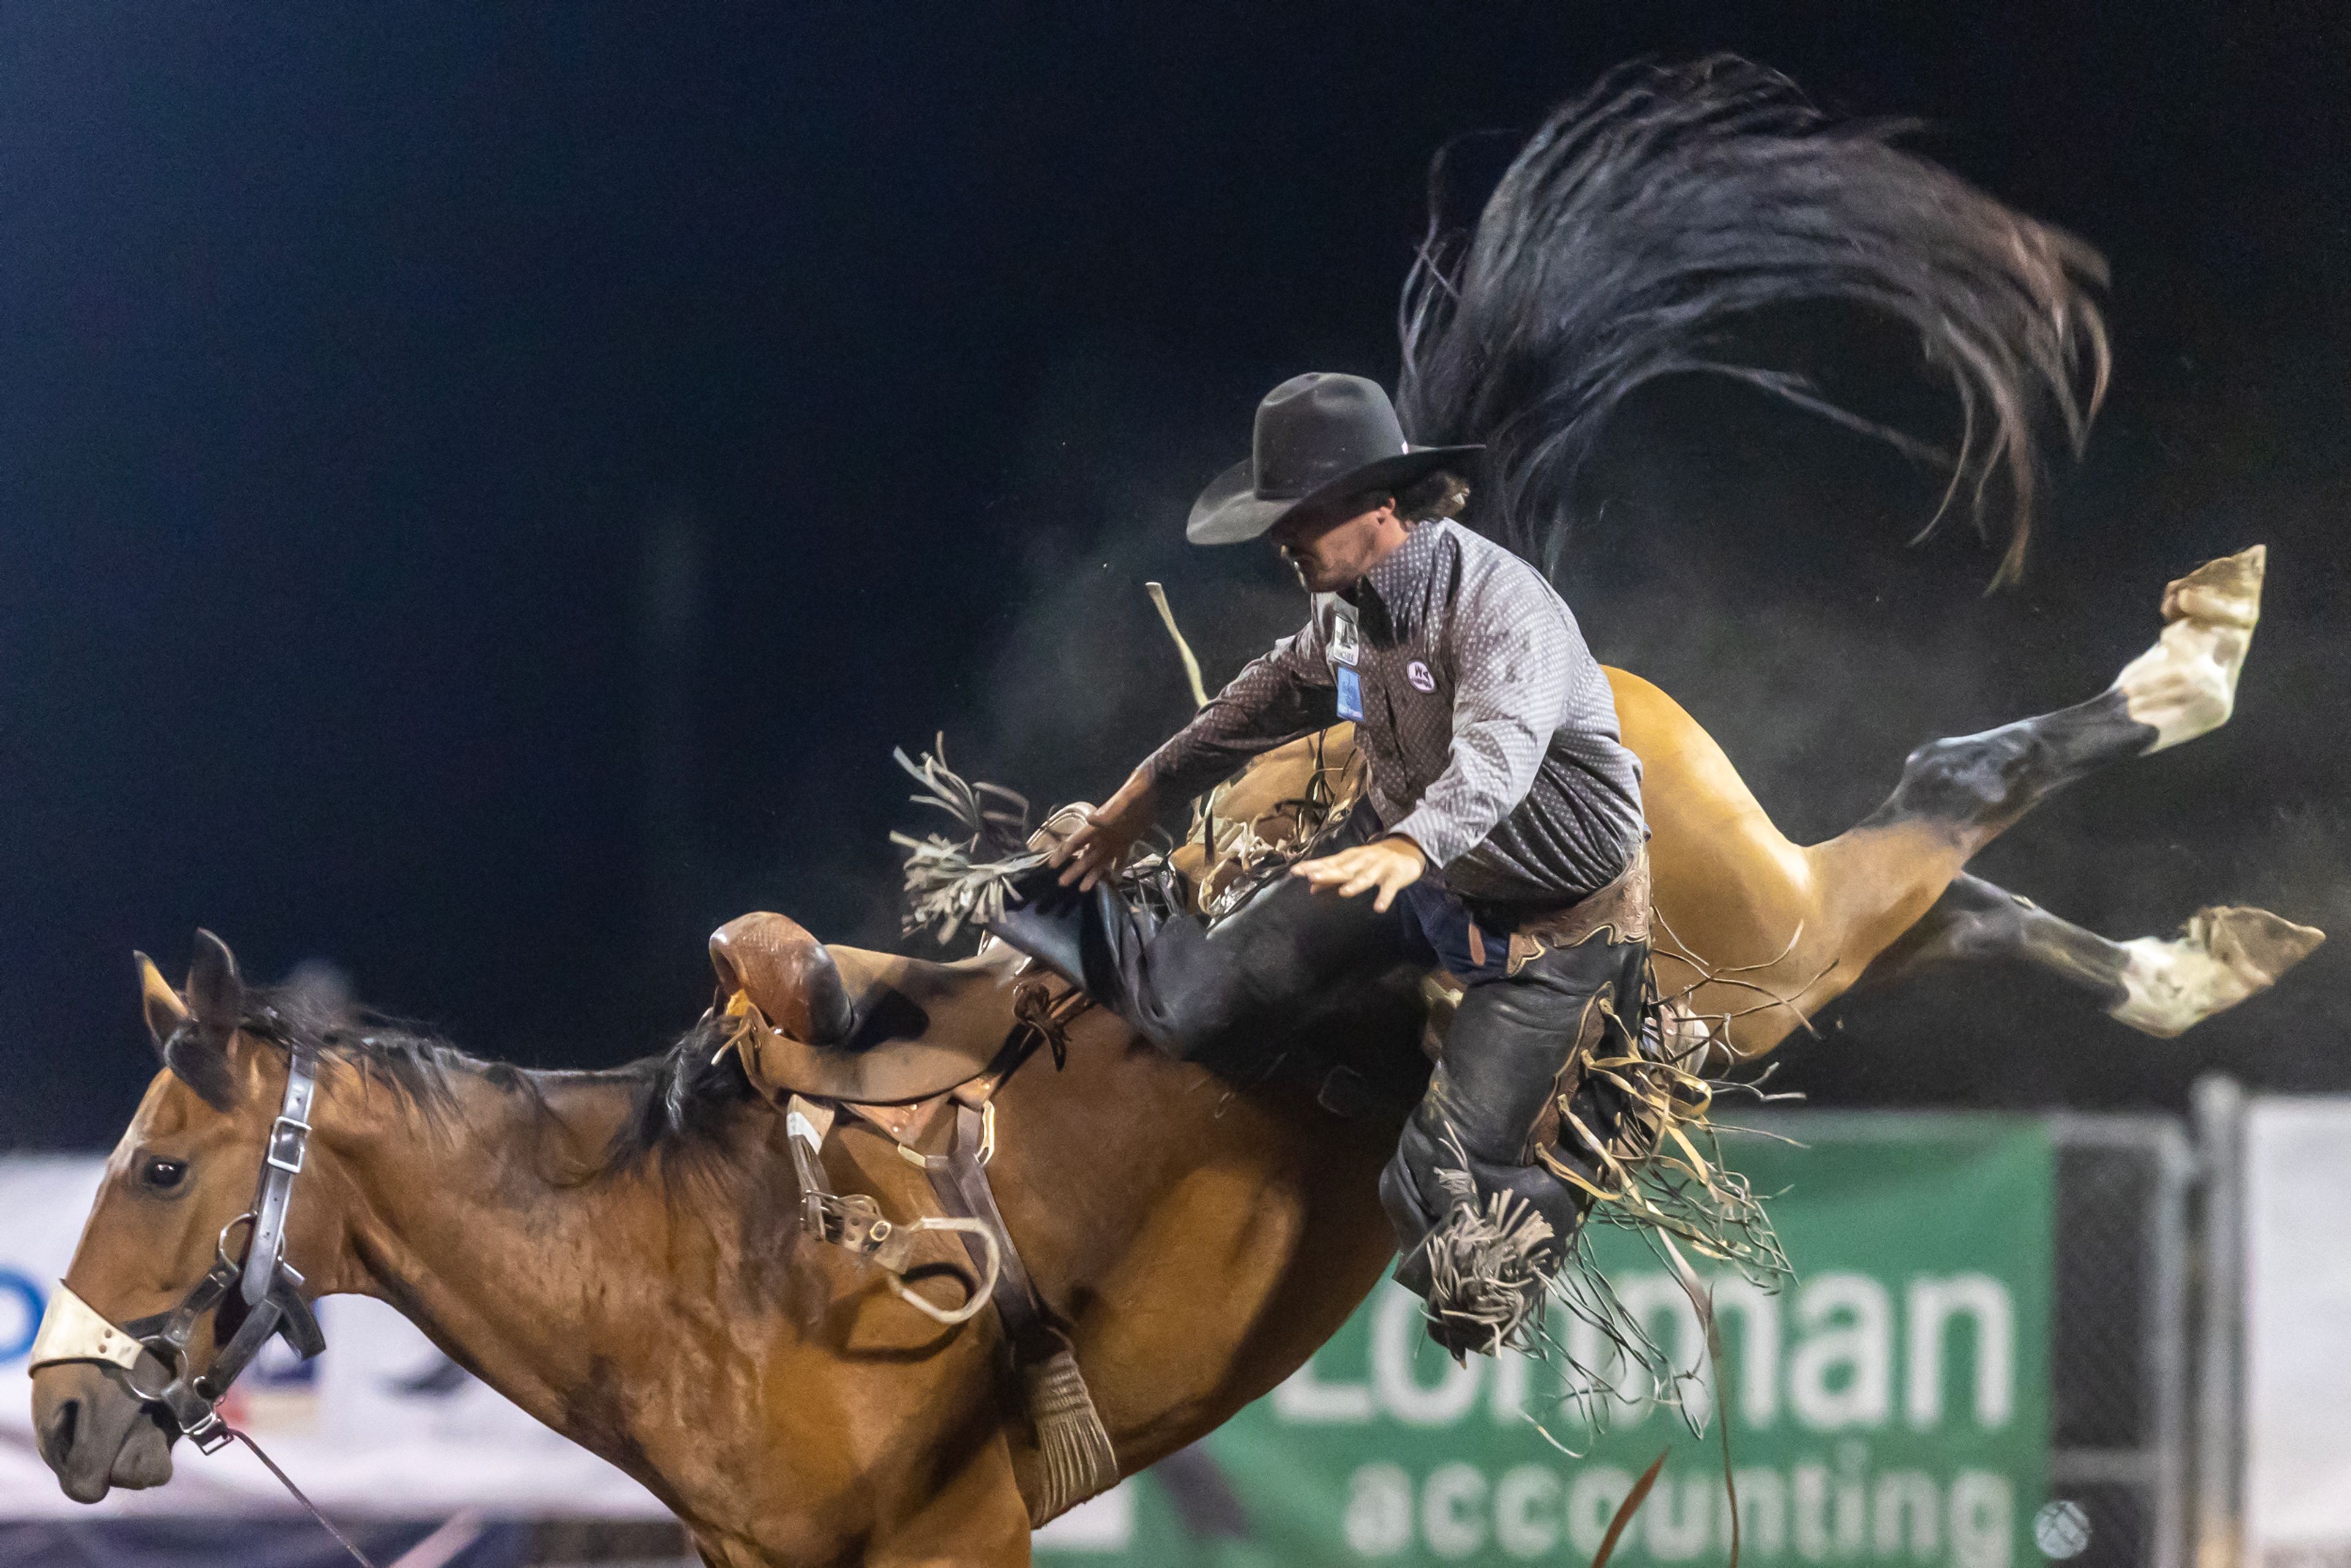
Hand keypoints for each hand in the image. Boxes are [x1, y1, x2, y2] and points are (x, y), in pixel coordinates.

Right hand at [1050, 770, 1160, 890]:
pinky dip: (1117, 868)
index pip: (1077, 840)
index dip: (1064, 852)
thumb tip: (1091, 820)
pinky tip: (1113, 880)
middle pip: (1086, 855)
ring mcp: (1116, 839)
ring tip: (1083, 888)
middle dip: (1075, 868)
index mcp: (1098, 825)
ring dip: (1093, 874)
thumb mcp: (1126, 799)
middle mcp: (1104, 834)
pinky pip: (1121, 858)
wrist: (1157, 787)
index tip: (1052, 864)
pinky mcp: (1129, 840)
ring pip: (1101, 860)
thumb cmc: (1139, 791)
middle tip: (1062, 883)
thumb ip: (1110, 811)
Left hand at [1289, 835, 1426, 911]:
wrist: (1407, 848)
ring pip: (1366, 877)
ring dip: (1355, 884)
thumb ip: (1332, 876)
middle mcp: (1362, 861)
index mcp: (1350, 859)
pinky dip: (1384, 897)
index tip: (1295, 871)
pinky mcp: (1395, 876)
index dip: (1313, 867)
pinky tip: (1379, 907)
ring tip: (1344, 892)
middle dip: (1328, 873)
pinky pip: (1389, 888)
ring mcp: (1379, 868)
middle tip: (1312, 876)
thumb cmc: (1373, 860)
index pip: (1328, 863)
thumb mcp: (1352, 866)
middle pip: (1343, 869)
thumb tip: (1310, 887)